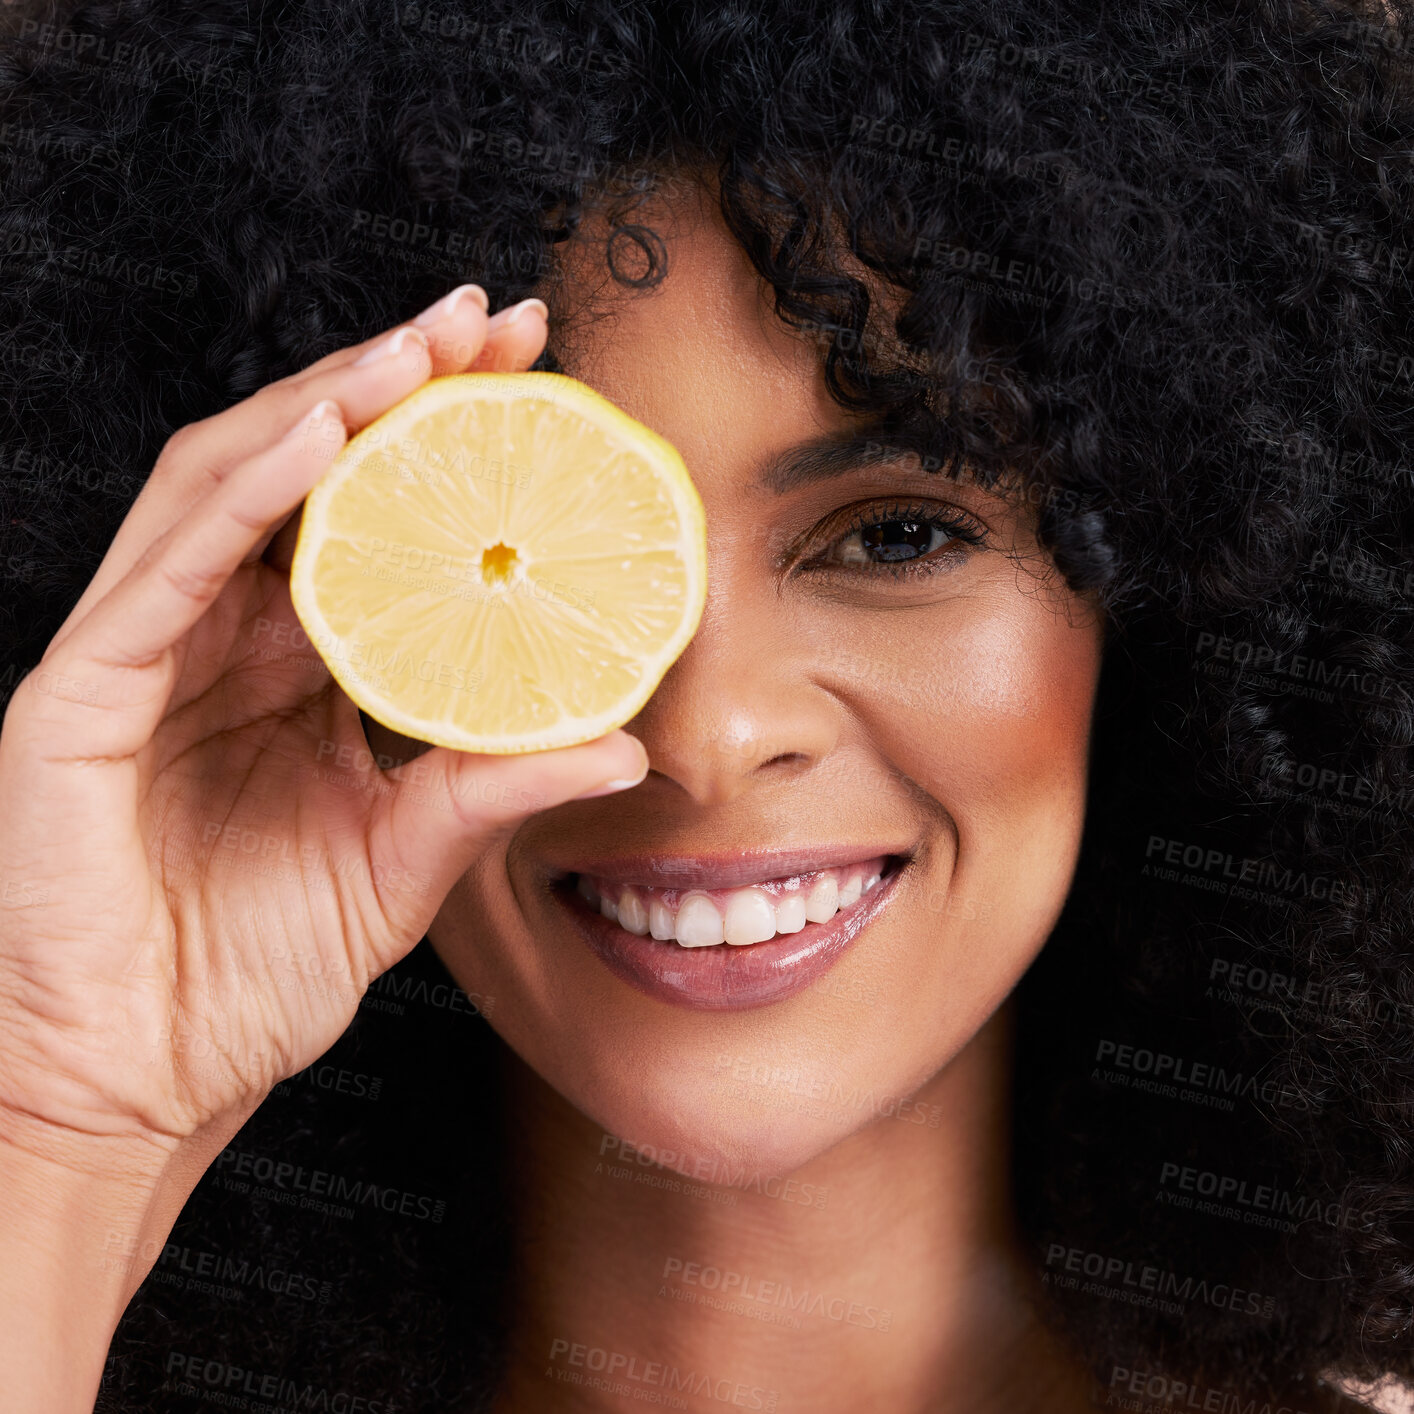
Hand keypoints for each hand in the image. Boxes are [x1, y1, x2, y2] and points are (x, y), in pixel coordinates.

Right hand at [0, 286, 647, 1159]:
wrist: (138, 1080)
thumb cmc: (253, 976)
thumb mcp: (403, 864)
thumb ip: (491, 790)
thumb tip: (624, 744)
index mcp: (291, 668)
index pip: (368, 519)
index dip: (445, 442)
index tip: (541, 381)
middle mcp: (217, 636)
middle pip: (302, 470)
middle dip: (395, 384)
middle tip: (494, 323)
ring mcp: (144, 652)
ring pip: (226, 484)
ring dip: (324, 403)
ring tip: (422, 350)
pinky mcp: (82, 691)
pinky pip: (164, 568)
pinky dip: (243, 492)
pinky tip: (323, 437)